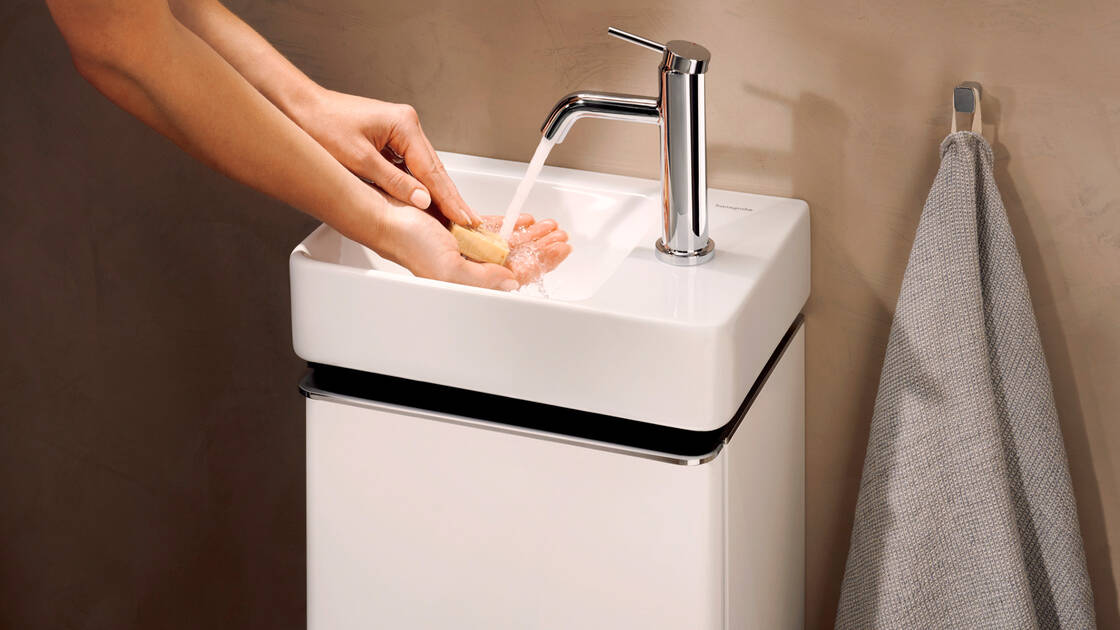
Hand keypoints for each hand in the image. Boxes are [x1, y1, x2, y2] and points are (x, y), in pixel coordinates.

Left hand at [293, 88, 480, 226]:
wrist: (302, 107)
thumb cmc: (323, 126)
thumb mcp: (359, 160)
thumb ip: (394, 182)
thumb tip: (423, 201)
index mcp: (405, 125)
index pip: (432, 170)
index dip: (448, 198)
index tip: (463, 218)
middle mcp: (408, 125)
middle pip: (434, 169)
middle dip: (450, 197)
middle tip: (469, 221)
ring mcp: (401, 130)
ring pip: (424, 169)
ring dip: (437, 193)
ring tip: (454, 216)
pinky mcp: (391, 138)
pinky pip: (411, 166)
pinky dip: (419, 184)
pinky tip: (428, 201)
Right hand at [371, 188, 569, 289]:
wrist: (387, 216)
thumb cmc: (407, 244)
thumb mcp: (449, 268)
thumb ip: (482, 279)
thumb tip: (512, 283)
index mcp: (471, 280)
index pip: (516, 276)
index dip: (542, 264)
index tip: (560, 251)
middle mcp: (472, 266)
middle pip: (518, 259)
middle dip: (543, 248)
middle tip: (562, 237)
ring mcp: (468, 248)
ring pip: (509, 244)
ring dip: (532, 235)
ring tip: (550, 226)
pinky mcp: (461, 229)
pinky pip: (492, 229)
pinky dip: (511, 224)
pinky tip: (525, 221)